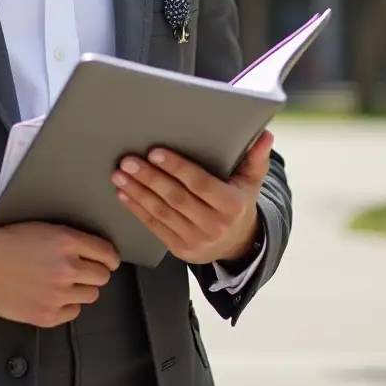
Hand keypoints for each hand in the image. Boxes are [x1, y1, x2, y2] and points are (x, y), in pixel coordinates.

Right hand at [0, 221, 119, 327]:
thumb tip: (97, 253)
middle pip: (102, 277)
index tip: (108, 260)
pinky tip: (52, 296)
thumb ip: (71, 240)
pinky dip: (66, 305)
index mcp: (67, 241)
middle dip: (95, 272)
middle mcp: (68, 268)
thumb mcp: (44, 229)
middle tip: (82, 271)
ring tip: (64, 283)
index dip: (109, 258)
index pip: (107, 253)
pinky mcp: (48, 315)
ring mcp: (59, 294)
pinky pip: (73, 312)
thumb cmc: (9, 241)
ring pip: (91, 295)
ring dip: (82, 289)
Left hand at [111, 130, 273, 265]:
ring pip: (161, 213)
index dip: (178, 168)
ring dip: (137, 192)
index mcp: (231, 205)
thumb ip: (255, 158)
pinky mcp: (179, 249)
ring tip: (119, 174)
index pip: (201, 184)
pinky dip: (136, 209)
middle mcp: (214, 225)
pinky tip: (123, 193)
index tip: (155, 152)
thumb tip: (266, 135)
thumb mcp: (251, 181)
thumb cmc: (239, 201)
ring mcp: (195, 240)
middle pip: (176, 198)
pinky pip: (154, 227)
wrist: (237, 244)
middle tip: (128, 160)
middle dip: (149, 178)